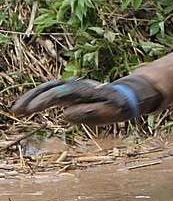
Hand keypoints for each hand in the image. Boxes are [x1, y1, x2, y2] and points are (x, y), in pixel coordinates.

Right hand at [11, 76, 158, 125]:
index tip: (31, 110)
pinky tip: (27, 107)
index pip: (61, 94)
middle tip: (17, 111)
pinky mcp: (71, 91)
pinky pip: (51, 91)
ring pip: (49, 87)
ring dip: (32, 97)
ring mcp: (74, 86)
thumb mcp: (109, 113)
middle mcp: (78, 86)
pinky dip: (38, 97)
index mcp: (86, 91)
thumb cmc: (118, 107)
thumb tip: (65, 115)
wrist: (127, 96)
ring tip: (17, 110)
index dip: (44, 101)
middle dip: (33, 98)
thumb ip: (89, 113)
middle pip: (52, 87)